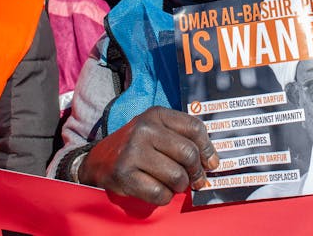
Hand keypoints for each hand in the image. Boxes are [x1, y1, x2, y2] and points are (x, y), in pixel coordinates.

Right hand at [78, 106, 218, 205]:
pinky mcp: (125, 175)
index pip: (195, 128)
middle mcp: (144, 129)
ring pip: (177, 177)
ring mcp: (133, 152)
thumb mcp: (158, 131)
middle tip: (194, 179)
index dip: (208, 149)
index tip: (210, 163)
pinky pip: (160, 194)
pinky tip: (156, 189)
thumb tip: (213, 163)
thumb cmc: (137, 146)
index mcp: (156, 115)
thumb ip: (185, 139)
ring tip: (171, 183)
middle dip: (196, 172)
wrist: (99, 160)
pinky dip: (164, 197)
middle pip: (188, 154)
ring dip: (179, 186)